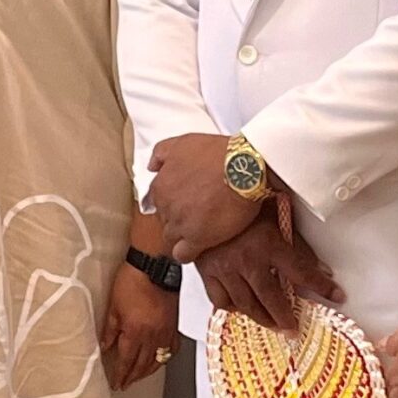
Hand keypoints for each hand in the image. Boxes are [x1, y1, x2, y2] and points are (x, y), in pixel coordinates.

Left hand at [100, 262, 179, 389]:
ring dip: (148, 371)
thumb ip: (110, 329)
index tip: (116, 383)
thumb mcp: (113, 306)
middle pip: (142, 364)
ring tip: (139, 376)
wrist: (154, 267)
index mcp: (135, 332)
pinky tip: (160, 359)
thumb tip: (105, 346)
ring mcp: (166, 332)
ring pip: (158, 360)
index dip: (120, 374)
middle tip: (126, 384)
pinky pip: (171, 349)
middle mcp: (153, 336)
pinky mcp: (174, 325)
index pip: (126, 361)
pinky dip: (165, 358)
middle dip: (133, 377)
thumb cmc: (132, 281)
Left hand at [149, 133, 261, 260]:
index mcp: (161, 185)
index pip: (157, 202)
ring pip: (172, 237)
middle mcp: (166, 205)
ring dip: (183, 236)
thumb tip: (152, 167)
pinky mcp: (197, 239)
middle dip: (178, 218)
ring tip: (201, 230)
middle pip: (164, 219)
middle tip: (197, 215)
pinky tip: (199, 247)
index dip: (172, 203)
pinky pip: (182, 254)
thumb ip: (162, 154)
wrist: (244, 167)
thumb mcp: (183, 143)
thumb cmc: (218, 153)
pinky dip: (188, 253)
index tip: (185, 203)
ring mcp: (180, 223)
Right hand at [193, 212, 341, 333]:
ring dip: (261, 318)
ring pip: (245, 304)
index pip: (302, 272)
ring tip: (271, 324)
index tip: (335, 295)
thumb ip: (297, 244)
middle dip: (285, 318)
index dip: (322, 286)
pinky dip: (231, 307)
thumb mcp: (275, 216)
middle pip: (271, 298)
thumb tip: (321, 268)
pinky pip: (220, 299)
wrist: (201, 198)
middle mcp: (247, 259)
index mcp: (268, 243)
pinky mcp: (206, 271)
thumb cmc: (240, 204)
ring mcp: (225, 268)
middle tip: (293, 329)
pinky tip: (239, 307)